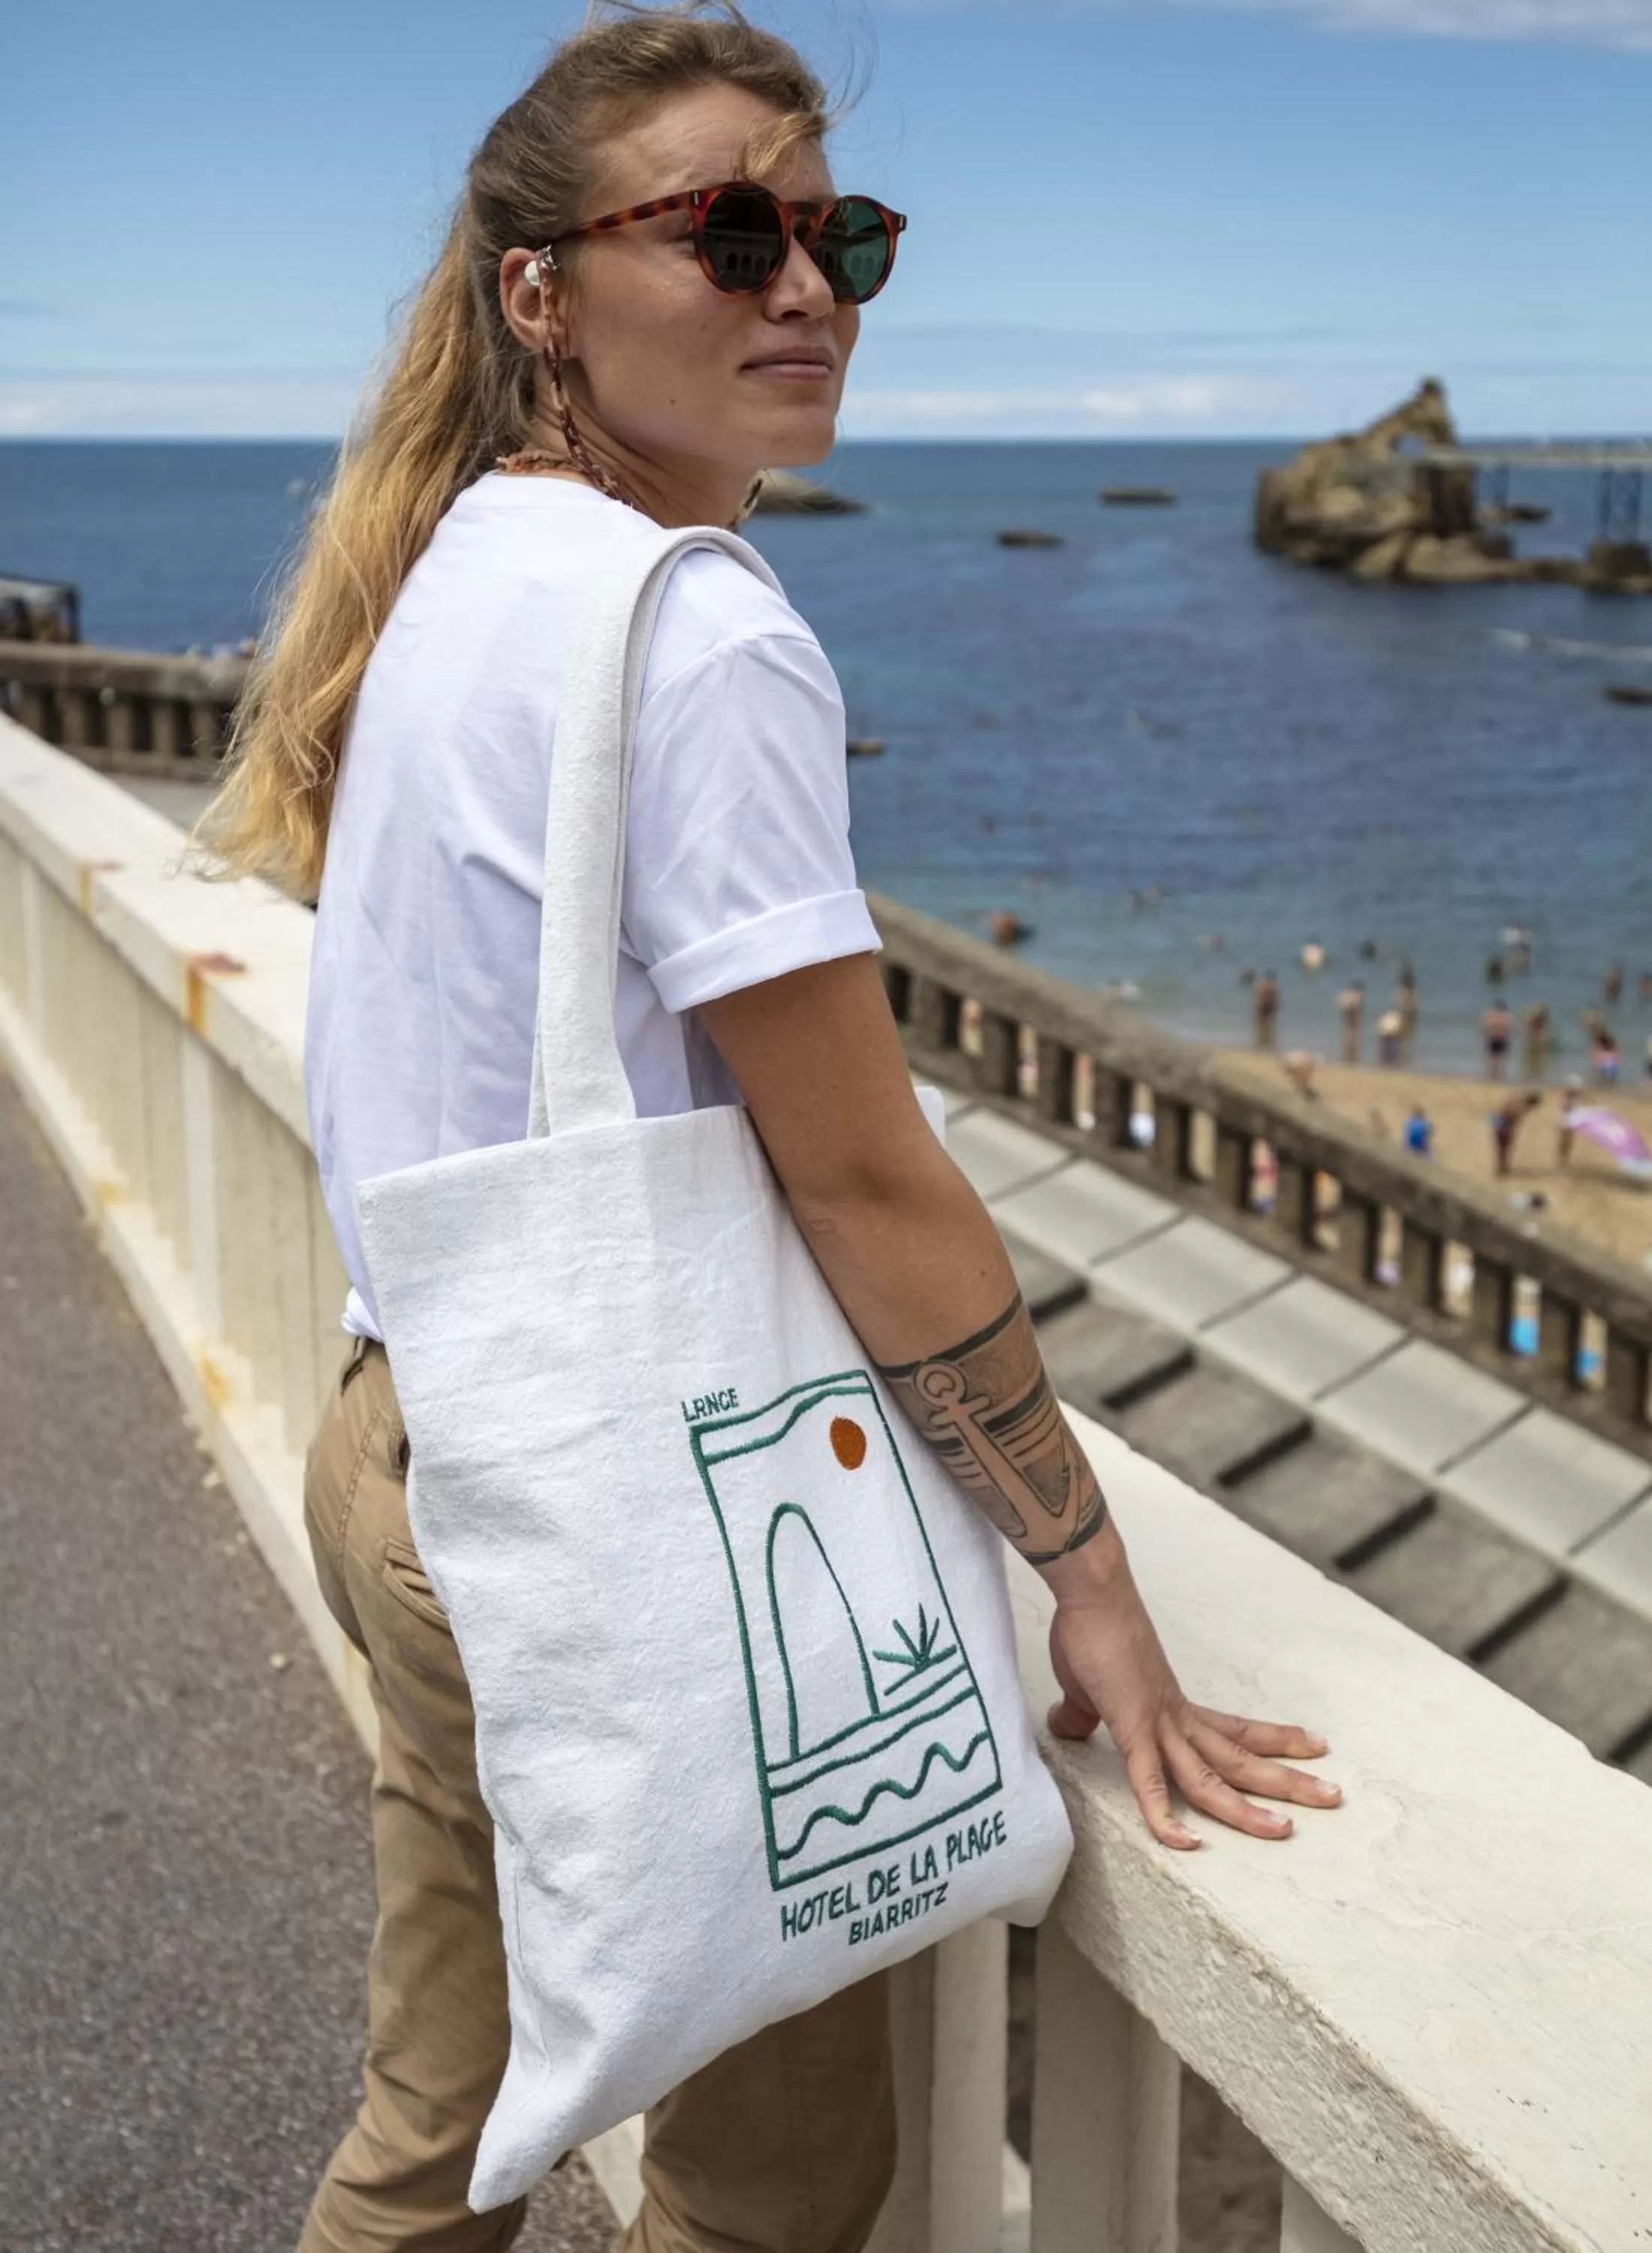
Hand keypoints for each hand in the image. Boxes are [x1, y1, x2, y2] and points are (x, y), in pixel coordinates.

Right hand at [1042, 1525, 1340, 1848]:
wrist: (1093, 1595)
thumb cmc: (1090, 1633)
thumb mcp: (1088, 1685)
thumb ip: (1083, 1713)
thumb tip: (1068, 1726)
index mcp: (1175, 1709)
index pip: (1236, 1732)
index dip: (1274, 1741)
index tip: (1311, 1747)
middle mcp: (1178, 1719)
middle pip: (1241, 1759)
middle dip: (1288, 1781)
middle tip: (1333, 1796)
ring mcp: (1159, 1725)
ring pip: (1212, 1778)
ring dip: (1250, 1808)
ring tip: (1288, 1830)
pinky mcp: (1132, 1728)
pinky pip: (1150, 1782)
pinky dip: (1165, 1816)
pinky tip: (1186, 1844)